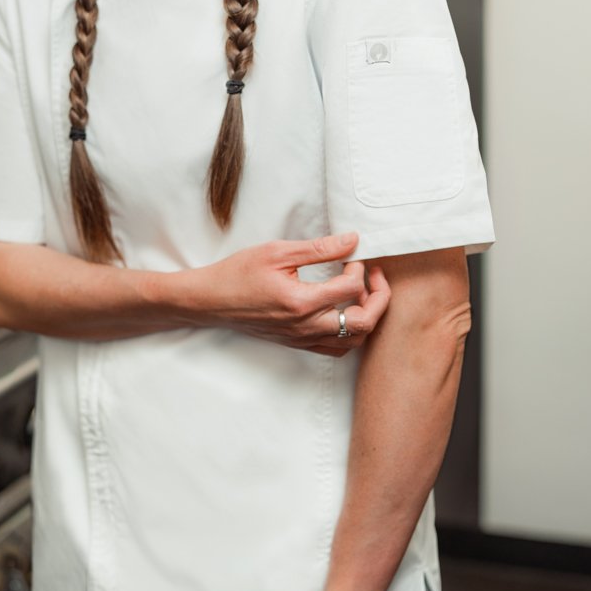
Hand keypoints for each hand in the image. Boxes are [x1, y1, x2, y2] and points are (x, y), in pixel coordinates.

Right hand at [190, 233, 390, 355]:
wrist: (211, 301)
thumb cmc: (239, 273)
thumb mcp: (277, 252)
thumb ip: (319, 248)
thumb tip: (352, 241)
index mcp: (301, 302)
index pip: (351, 289)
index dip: (360, 269)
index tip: (352, 256)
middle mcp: (305, 327)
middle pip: (364, 323)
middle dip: (379, 297)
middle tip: (373, 276)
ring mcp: (302, 339)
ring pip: (354, 341)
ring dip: (367, 317)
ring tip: (361, 294)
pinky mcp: (297, 344)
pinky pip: (336, 349)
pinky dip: (351, 333)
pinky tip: (345, 312)